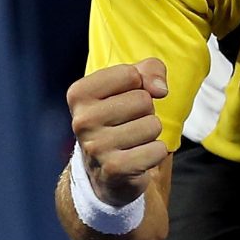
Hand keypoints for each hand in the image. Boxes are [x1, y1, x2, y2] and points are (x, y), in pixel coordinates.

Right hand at [66, 59, 170, 209]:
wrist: (106, 169)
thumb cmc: (121, 116)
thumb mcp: (131, 84)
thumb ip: (150, 70)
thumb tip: (160, 90)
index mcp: (79, 94)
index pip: (130, 74)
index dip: (139, 85)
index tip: (125, 98)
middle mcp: (82, 120)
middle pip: (143, 100)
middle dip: (146, 111)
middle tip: (129, 123)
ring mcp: (96, 147)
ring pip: (152, 125)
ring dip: (150, 133)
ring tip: (133, 140)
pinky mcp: (114, 169)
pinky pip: (157, 150)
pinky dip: (156, 152)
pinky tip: (138, 156)